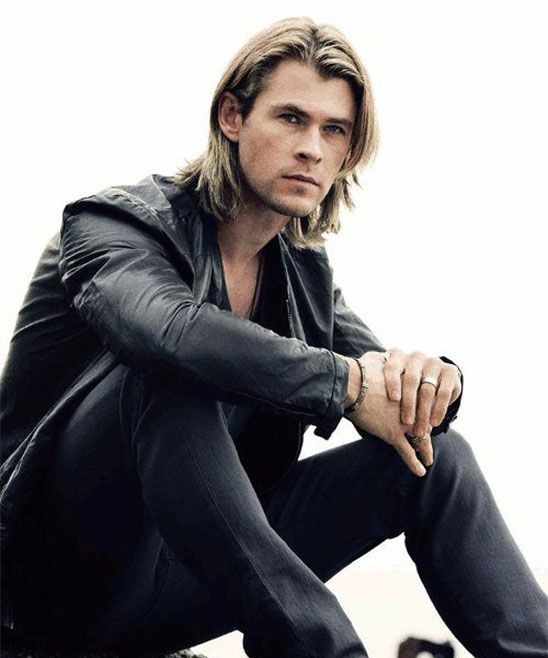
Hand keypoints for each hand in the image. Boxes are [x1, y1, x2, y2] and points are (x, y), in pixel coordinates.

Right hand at [345, 352, 431, 476]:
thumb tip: (382, 356)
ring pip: (420, 439)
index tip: (427, 415)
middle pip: (425, 421)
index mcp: (410, 388)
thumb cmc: (360, 370)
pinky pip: (407, 452)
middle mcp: (413, 405)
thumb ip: (384, 360)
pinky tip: (421, 471)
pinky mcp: (394, 434)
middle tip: (430, 438)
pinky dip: (414, 463)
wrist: (352, 384)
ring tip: (429, 460)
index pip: (423, 401)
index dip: (425, 409)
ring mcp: (405, 421)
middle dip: (427, 430)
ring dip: (425, 450)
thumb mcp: (377, 359)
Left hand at [382, 348, 461, 438]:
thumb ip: (381, 389)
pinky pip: (444, 393)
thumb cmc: (403, 386)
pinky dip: (439, 410)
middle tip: (406, 422)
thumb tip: (365, 408)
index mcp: (398, 356)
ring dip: (423, 412)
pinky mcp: (450, 371)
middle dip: (408, 403)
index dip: (393, 382)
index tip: (393, 399)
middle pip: (411, 380)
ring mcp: (433, 362)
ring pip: (427, 389)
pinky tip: (434, 423)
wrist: (434, 379)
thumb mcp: (392, 383)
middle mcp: (415, 357)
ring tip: (420, 431)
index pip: (393, 366)